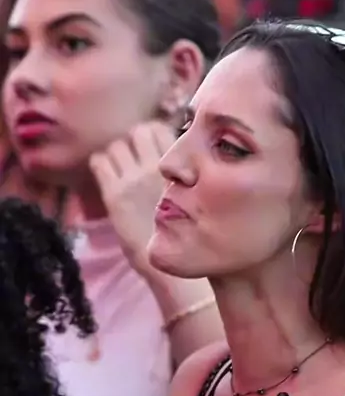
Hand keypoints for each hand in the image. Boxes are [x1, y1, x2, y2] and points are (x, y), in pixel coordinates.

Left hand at [89, 121, 174, 272]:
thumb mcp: (193, 197)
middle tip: (133, 159)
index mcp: (181, 168)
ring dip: (117, 154)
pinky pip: (100, 162)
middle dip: (134, 141)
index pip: (161, 129)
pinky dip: (100, 165)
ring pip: (117, 144)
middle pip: (139, 130)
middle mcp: (157, 168)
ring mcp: (134, 180)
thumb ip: (181, 175)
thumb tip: (172, 161)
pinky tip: (107, 178)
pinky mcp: (115, 195)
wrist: (174, 265)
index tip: (152, 150)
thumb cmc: (188, 235)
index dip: (153, 136)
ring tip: (119, 170)